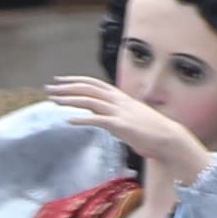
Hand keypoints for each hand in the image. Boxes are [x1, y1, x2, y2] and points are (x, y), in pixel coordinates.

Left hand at [47, 74, 212, 188]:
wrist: (167, 137)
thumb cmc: (149, 128)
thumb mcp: (130, 114)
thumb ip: (114, 110)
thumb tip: (98, 111)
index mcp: (120, 97)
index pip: (94, 83)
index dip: (75, 80)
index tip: (59, 80)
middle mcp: (119, 101)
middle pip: (88, 89)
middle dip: (66, 88)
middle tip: (48, 89)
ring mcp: (119, 112)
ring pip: (90, 101)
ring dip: (70, 100)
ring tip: (54, 100)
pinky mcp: (120, 125)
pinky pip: (97, 120)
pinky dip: (82, 118)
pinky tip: (69, 120)